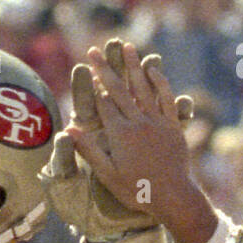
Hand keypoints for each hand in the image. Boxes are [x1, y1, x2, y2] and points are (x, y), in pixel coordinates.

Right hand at [64, 40, 204, 242]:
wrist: (173, 197)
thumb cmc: (137, 191)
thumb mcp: (108, 176)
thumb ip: (89, 151)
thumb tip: (69, 131)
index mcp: (119, 134)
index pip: (103, 103)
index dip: (92, 84)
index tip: (84, 67)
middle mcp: (138, 122)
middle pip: (118, 89)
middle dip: (105, 68)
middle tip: (94, 50)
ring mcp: (157, 121)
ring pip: (143, 87)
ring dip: (133, 65)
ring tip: (125, 46)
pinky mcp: (172, 125)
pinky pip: (166, 98)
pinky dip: (160, 82)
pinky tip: (153, 69)